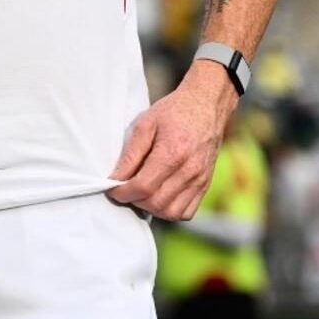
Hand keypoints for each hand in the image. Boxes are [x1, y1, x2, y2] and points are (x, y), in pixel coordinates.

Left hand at [106, 62, 237, 219]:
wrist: (206, 105)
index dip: (122, 193)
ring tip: (142, 192)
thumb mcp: (145, 124)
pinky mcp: (205, 184)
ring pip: (171, 213)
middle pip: (156, 203)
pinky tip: (160, 195)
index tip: (112, 188)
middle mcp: (189, 170)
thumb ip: (130, 154)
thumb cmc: (173, 112)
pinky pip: (186, 212)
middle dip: (134, 200)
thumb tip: (115, 179)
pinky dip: (169, 210)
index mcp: (172, 152)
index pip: (143, 187)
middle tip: (125, 189)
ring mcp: (200, 180)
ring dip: (151, 208)